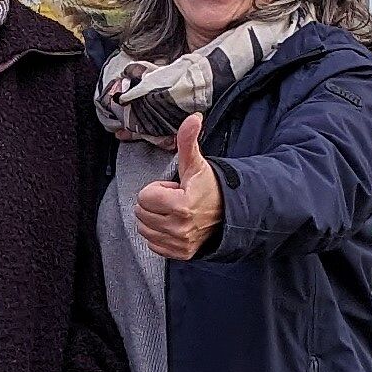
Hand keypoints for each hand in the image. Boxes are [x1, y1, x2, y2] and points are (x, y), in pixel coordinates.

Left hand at [134, 115, 223, 261]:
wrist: (230, 214)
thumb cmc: (209, 188)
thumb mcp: (196, 164)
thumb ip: (188, 141)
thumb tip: (193, 117)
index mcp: (181, 205)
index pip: (144, 196)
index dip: (157, 188)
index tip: (174, 188)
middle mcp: (179, 228)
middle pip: (141, 212)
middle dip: (154, 202)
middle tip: (175, 199)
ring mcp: (179, 243)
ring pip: (143, 228)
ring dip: (154, 218)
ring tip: (174, 211)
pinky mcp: (180, 254)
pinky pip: (152, 244)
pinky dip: (158, 234)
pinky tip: (174, 225)